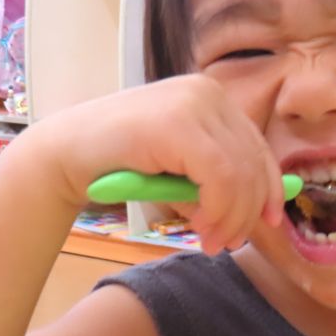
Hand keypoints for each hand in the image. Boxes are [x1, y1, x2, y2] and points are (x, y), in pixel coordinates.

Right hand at [24, 74, 282, 254]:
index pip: (258, 148)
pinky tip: (199, 225)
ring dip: (230, 216)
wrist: (64, 154)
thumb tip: (268, 210)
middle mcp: (208, 92)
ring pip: (240, 174)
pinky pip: (220, 176)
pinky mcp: (178, 123)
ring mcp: (194, 103)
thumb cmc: (123, 165)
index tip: (269, 223)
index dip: (270, 189)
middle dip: (247, 212)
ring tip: (211, 240)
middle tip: (227, 243)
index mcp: (213, 98)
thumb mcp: (183, 170)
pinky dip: (217, 208)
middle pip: (253, 163)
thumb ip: (221, 180)